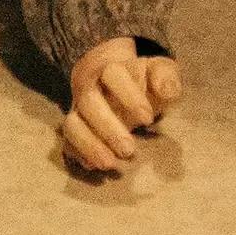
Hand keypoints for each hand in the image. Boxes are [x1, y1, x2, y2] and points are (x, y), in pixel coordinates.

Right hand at [62, 37, 181, 173]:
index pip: (112, 74)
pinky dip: (79, 155)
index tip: (148, 119)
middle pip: (89, 102)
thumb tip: (167, 89)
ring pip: (72, 124)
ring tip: (110, 164)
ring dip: (89, 145)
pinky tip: (95, 166)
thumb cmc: (142, 79)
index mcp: (111, 67)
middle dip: (108, 128)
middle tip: (129, 150)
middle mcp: (89, 87)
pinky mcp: (75, 130)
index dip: (129, 96)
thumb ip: (165, 77)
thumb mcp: (158, 71)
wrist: (117, 79)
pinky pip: (67, 142)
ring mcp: (78, 109)